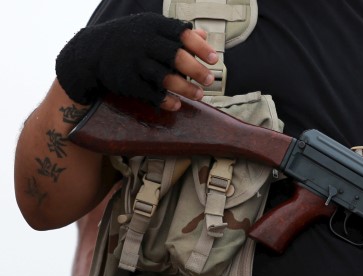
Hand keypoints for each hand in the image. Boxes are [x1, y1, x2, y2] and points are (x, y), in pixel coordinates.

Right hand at [55, 12, 218, 109]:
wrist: (90, 52)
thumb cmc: (129, 40)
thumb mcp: (149, 29)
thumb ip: (176, 33)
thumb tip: (204, 34)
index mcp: (152, 26)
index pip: (182, 34)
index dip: (201, 47)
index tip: (214, 59)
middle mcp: (143, 42)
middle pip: (176, 56)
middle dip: (197, 70)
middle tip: (209, 80)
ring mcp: (133, 62)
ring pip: (165, 78)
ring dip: (186, 89)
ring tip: (199, 95)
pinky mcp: (126, 81)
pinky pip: (150, 94)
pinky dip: (166, 101)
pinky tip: (176, 105)